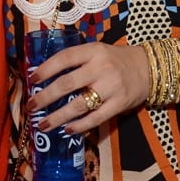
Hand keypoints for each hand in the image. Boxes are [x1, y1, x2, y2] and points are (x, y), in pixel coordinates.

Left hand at [25, 42, 150, 134]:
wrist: (148, 68)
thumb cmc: (115, 60)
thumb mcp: (96, 51)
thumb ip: (76, 60)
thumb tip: (45, 76)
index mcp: (93, 50)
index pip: (65, 58)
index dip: (46, 69)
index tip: (32, 80)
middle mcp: (101, 67)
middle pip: (67, 83)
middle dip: (46, 97)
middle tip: (31, 106)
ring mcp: (111, 87)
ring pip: (79, 105)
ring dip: (58, 116)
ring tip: (43, 124)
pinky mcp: (119, 104)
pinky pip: (95, 118)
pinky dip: (79, 126)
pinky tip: (66, 130)